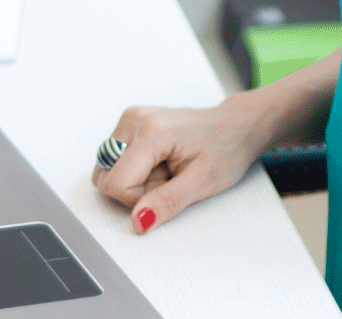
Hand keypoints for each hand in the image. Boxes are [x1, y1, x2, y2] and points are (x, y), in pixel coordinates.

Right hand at [92, 100, 271, 234]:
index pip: (115, 184)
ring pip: (108, 170)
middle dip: (136, 189)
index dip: (138, 200)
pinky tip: (159, 162)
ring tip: (166, 169)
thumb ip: (167, 203)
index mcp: (152, 131)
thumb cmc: (225, 149)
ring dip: (135, 180)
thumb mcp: (202, 183)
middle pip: (107, 178)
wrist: (234, 127)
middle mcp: (135, 120)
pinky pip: (114, 161)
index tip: (167, 189)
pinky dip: (134, 169)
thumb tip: (138, 222)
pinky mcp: (130, 123)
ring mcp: (130, 119)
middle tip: (169, 178)